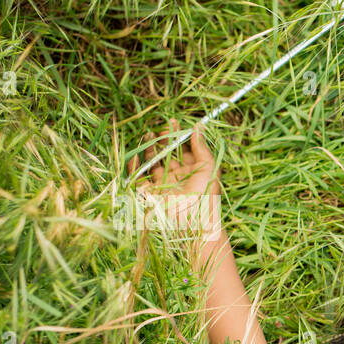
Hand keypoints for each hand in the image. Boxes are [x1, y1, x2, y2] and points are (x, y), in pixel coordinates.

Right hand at [126, 118, 222, 242]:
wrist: (192, 222)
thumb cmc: (205, 195)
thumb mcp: (209, 168)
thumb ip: (202, 147)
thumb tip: (198, 127)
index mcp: (193, 172)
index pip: (184, 150)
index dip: (179, 136)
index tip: (175, 122)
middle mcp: (177, 177)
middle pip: (168, 154)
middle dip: (164, 139)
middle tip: (163, 127)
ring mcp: (163, 185)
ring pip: (152, 162)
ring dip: (149, 148)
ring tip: (148, 134)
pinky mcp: (150, 193)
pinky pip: (138, 178)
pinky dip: (134, 166)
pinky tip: (136, 155)